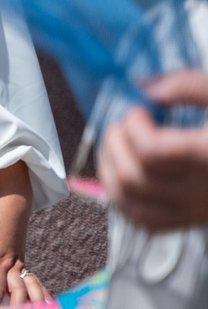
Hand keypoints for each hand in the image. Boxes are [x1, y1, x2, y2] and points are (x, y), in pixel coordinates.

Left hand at [99, 70, 207, 231]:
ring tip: (116, 145)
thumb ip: (192, 86)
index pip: (153, 151)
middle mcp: (205, 189)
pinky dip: (123, 200)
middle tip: (123, 124)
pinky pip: (146, 222)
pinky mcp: (196, 220)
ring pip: (132, 203)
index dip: (133, 126)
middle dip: (115, 144)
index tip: (140, 110)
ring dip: (109, 171)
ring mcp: (199, 210)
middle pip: (136, 176)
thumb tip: (146, 88)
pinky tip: (123, 174)